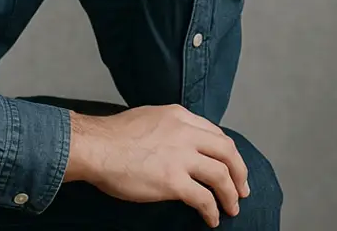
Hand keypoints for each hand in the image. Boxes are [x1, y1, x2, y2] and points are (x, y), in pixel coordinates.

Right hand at [65, 104, 249, 227]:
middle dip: (239, 172)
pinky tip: (211, 219)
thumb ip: (168, 127)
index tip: (230, 165)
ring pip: (221, 176)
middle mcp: (185, 133)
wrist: (94, 147)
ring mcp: (180, 157)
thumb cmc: (112, 136)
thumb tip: (176, 143)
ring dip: (231, 194)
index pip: (215, 133)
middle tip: (242, 188)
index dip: (227, 152)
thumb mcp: (148, 118)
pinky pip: (204, 198)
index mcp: (179, 116)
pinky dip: (212, 210)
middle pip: (227, 152)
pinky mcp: (173, 181)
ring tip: (232, 208)